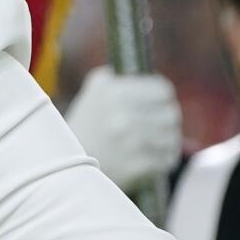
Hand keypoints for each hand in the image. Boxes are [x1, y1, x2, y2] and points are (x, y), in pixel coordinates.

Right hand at [63, 66, 181, 190]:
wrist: (67, 169)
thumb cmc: (85, 128)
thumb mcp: (93, 93)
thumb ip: (116, 77)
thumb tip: (142, 71)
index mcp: (114, 93)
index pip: (163, 90)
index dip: (162, 98)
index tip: (158, 105)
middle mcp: (123, 116)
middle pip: (171, 114)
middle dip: (165, 121)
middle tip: (156, 127)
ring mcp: (132, 143)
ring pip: (171, 138)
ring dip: (166, 142)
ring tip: (153, 145)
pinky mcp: (138, 166)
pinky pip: (167, 160)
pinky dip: (163, 161)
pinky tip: (151, 161)